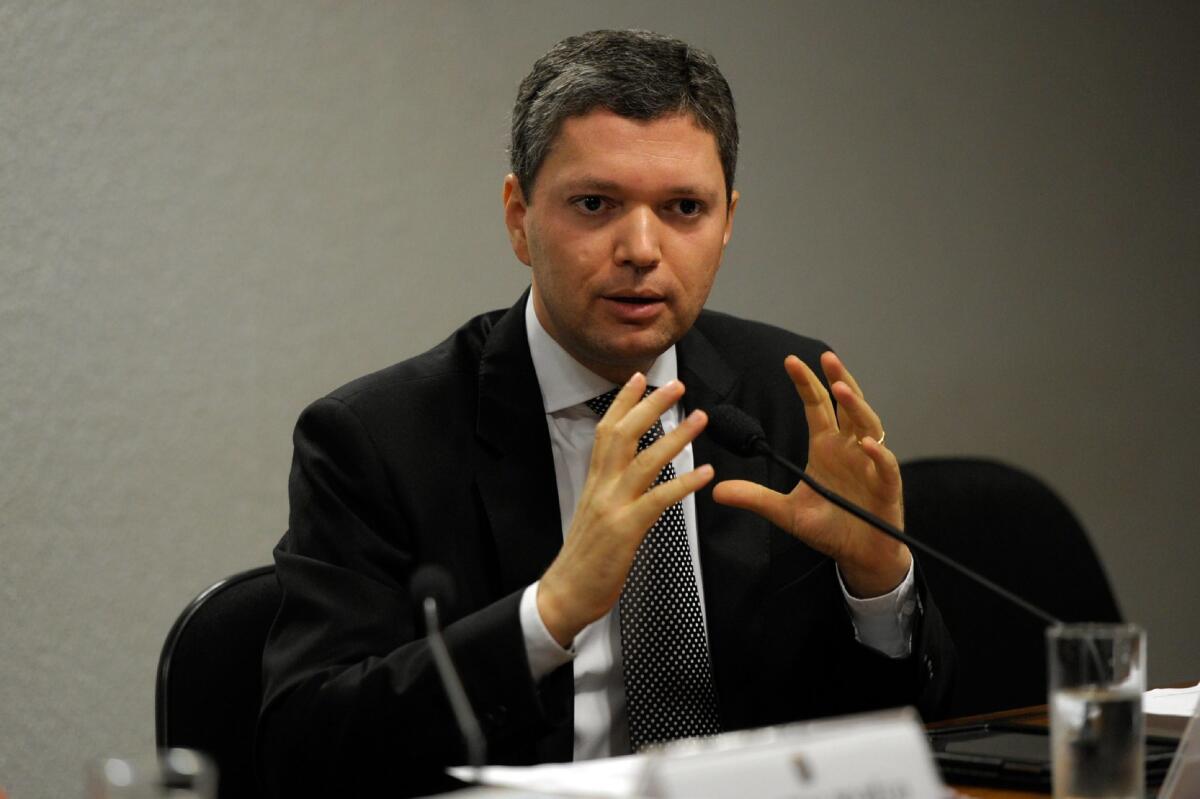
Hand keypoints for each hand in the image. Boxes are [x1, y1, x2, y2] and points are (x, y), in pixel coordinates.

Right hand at [537, 373, 713, 646]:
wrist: (565, 593)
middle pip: (624, 434)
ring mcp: (613, 507)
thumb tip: (634, 475)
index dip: (623, 402)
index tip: (639, 379)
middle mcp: (601, 488)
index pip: (606, 431)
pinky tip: (705, 473)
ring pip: (644, 461)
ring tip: (699, 419)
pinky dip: (684, 483)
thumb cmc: (584, 558)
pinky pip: (659, 500)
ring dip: (675, 437)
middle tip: (676, 385)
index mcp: (594, 482)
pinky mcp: (626, 530)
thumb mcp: (595, 514)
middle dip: (650, 406)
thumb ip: (612, 490)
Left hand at [712, 352, 909, 597]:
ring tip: (841, 388)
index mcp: (826, 447)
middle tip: (825, 358)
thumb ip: (754, 497)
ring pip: (868, 425)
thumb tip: (716, 490)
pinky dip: (877, 452)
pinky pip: (885, 464)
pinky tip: (865, 443)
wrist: (860, 554)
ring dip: (857, 406)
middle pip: (847, 405)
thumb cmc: (829, 527)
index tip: (791, 361)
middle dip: (838, 379)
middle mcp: (849, 448)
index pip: (817, 406)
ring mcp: (869, 463)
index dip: (806, 383)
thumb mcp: (785, 512)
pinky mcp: (886, 485)